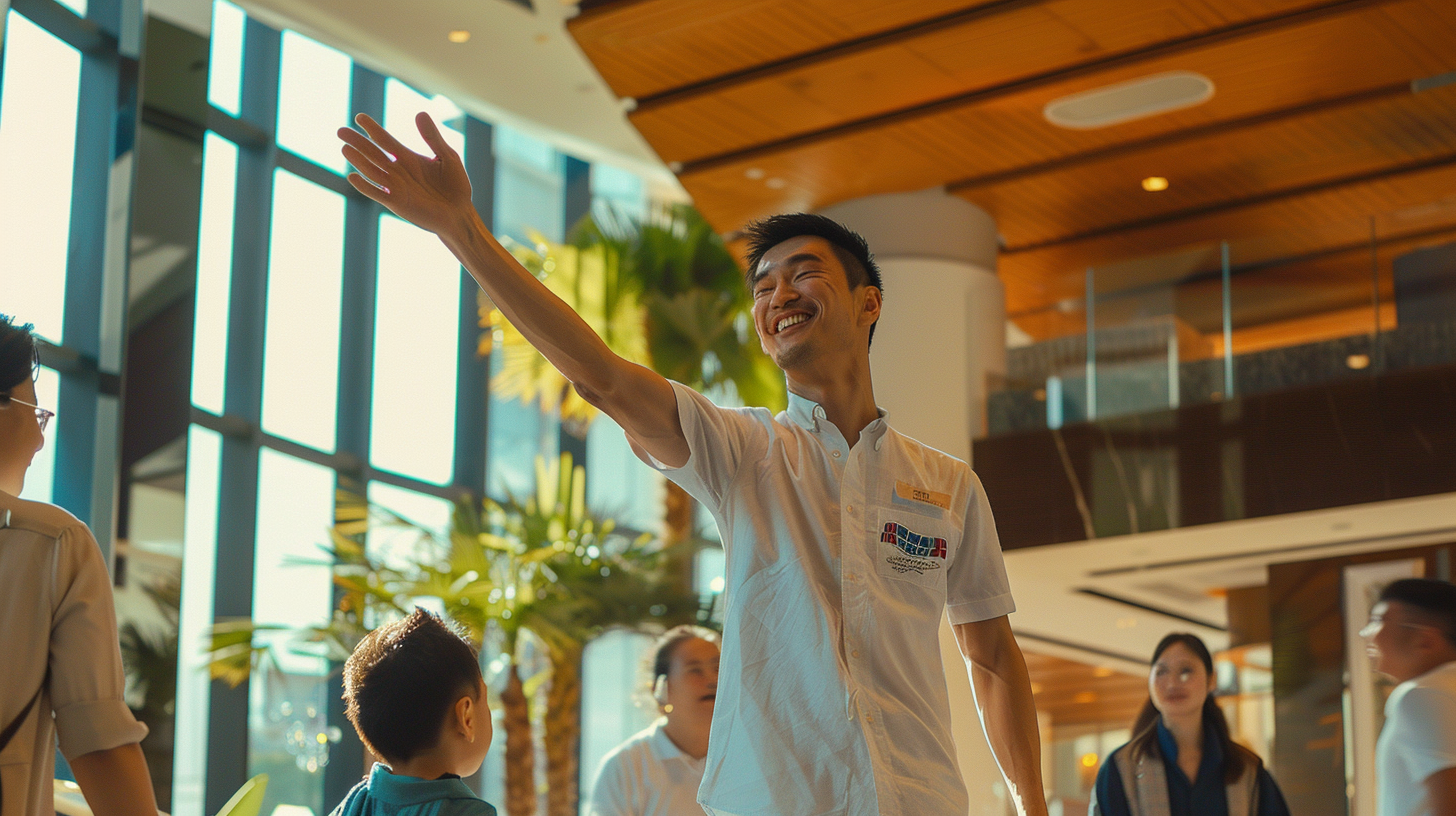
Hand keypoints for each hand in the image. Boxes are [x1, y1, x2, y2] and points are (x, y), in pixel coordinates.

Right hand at [338, 112, 473, 234]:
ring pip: (372, 171)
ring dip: (358, 161)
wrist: (460, 213)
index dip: (372, 129)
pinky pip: (377, 193)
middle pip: (373, 154)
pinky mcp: (397, 203)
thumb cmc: (455, 186)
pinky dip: (365, 186)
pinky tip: (353, 176)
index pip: (385, 140)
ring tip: (345, 149)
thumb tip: (420, 113)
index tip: (359, 117)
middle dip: (357, 143)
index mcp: (408, 158)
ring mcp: (395, 187)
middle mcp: (397, 171)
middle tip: (340, 131)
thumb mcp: (447, 156)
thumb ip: (432, 137)